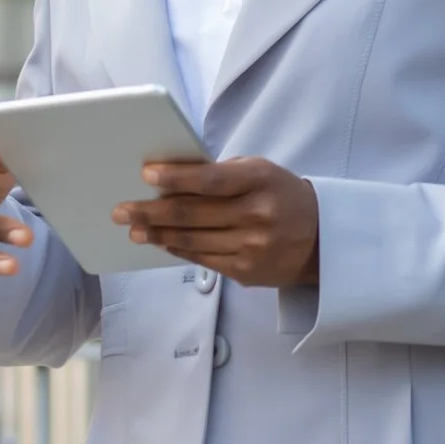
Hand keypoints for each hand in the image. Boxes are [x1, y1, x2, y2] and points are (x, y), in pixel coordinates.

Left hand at [112, 158, 318, 287]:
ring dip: (157, 233)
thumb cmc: (282, 196)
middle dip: (151, 211)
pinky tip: (161, 240)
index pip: (210, 179)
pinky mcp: (246, 271)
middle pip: (192, 213)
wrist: (322, 239)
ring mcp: (251, 247)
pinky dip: (177, 248)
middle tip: (122, 210)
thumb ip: (222, 174)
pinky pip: (201, 259)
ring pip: (191, 240)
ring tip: (133, 228)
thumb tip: (172, 178)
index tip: (146, 174)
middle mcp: (257, 215)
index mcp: (260, 180)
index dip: (176, 177)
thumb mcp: (260, 172)